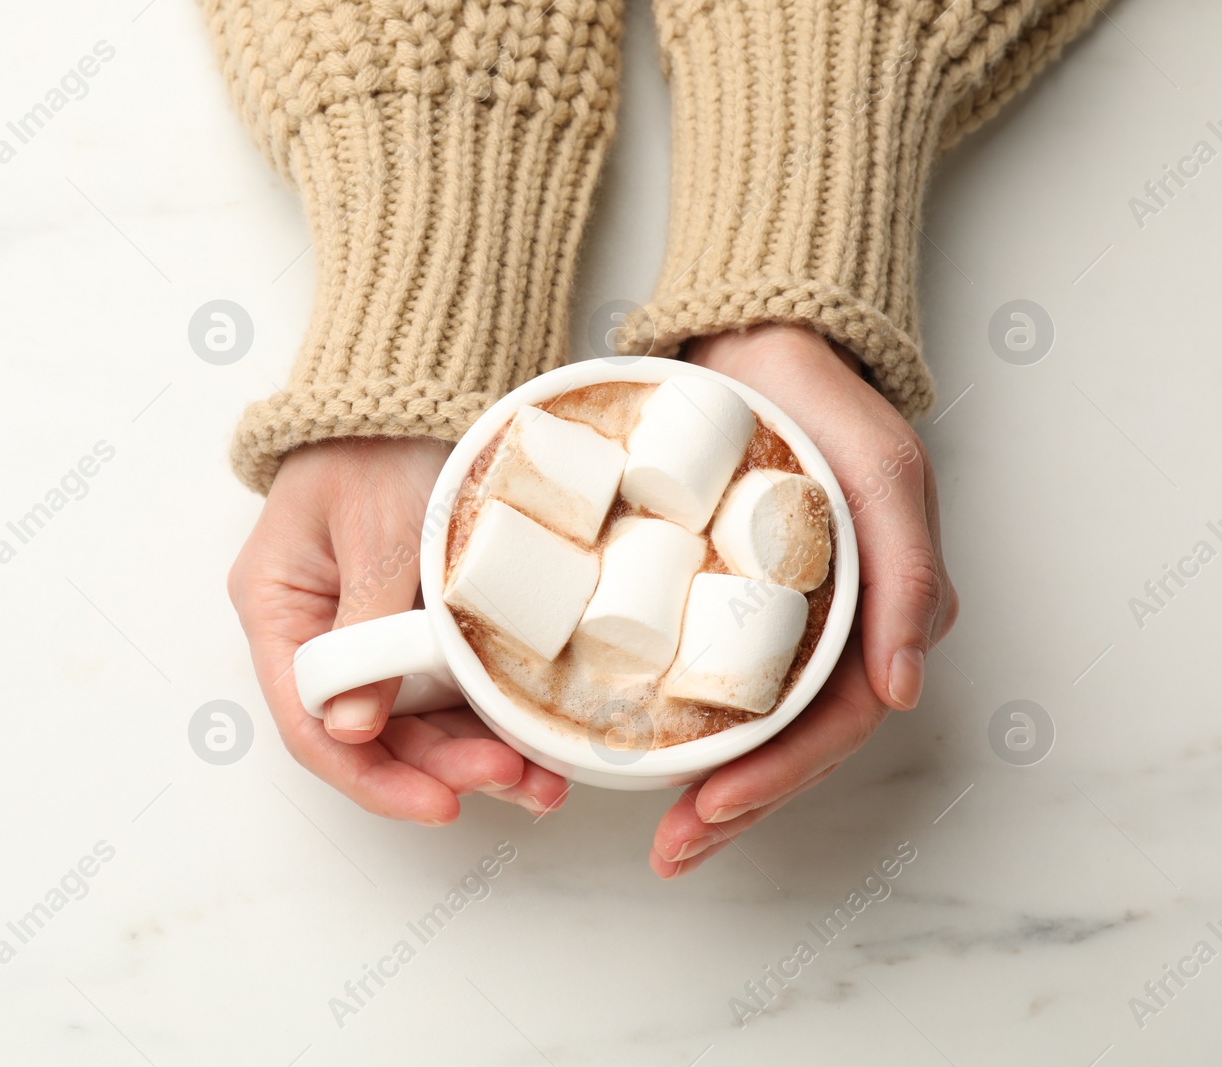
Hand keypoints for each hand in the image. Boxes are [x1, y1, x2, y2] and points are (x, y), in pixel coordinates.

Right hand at [228, 437, 571, 823]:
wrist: (421, 376)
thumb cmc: (380, 436)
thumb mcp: (377, 527)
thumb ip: (366, 626)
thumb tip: (350, 729)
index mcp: (278, 609)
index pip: (309, 724)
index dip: (374, 776)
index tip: (441, 803)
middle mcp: (318, 631)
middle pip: (373, 732)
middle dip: (445, 768)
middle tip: (521, 781)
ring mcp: (371, 627)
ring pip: (417, 718)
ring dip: (475, 752)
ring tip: (544, 778)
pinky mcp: (418, 618)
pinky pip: (448, 683)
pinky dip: (487, 713)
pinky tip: (535, 735)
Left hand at [648, 325, 959, 877]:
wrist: (757, 346)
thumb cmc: (828, 407)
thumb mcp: (882, 475)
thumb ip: (905, 574)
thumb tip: (903, 690)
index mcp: (878, 618)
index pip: (832, 726)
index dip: (776, 778)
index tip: (710, 807)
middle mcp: (833, 633)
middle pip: (789, 746)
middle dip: (735, 807)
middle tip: (672, 849)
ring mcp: (782, 622)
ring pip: (752, 728)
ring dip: (711, 787)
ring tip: (660, 834)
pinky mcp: (732, 603)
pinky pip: (712, 679)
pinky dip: (684, 725)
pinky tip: (641, 758)